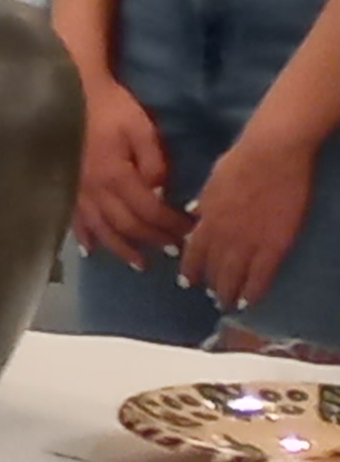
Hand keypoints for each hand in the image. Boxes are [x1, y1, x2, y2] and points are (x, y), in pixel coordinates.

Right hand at [71, 71, 188, 268]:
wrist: (74, 95)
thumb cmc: (112, 110)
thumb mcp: (142, 130)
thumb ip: (154, 163)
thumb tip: (160, 190)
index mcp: (117, 177)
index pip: (150, 211)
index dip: (170, 225)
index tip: (190, 231)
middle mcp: (96, 192)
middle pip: (127, 225)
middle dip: (152, 239)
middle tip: (174, 250)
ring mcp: (78, 192)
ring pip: (101, 229)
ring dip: (121, 248)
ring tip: (138, 262)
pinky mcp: (68, 187)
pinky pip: (76, 219)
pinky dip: (85, 237)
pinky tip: (92, 249)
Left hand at [181, 133, 316, 310]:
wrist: (271, 156)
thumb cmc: (240, 162)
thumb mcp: (211, 183)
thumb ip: (205, 204)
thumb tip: (196, 215)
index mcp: (206, 220)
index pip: (193, 252)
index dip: (190, 270)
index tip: (187, 282)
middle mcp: (223, 236)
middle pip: (214, 268)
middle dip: (211, 286)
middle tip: (211, 298)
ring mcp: (249, 243)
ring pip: (234, 276)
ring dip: (229, 292)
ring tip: (226, 304)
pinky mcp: (275, 246)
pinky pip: (261, 276)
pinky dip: (253, 291)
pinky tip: (248, 302)